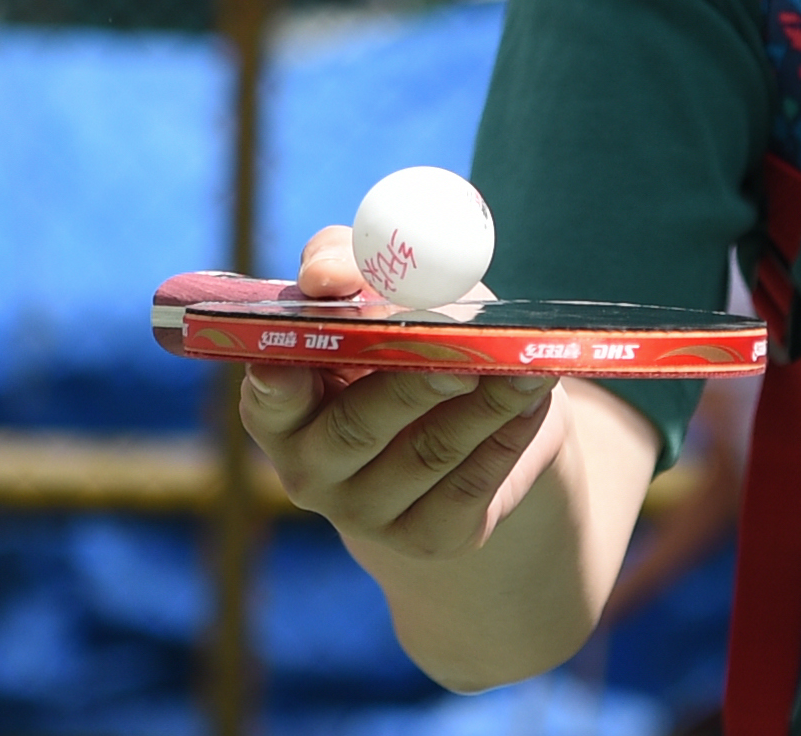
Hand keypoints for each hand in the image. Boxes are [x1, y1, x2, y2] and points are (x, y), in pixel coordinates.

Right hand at [238, 225, 563, 561]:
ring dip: (484, 404)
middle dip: (410, 387)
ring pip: (427, 454)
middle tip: (463, 356)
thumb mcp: (384, 290)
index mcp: (283, 407)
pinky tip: (533, 400)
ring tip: (527, 365)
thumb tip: (325, 275)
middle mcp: (311, 470)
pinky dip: (508, 435)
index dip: (277, 383)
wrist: (477, 423)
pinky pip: (472, 484)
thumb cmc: (414, 338)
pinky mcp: (431, 536)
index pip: (268, 401)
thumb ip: (348, 265)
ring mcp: (368, 513)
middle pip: (355, 430)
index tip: (292, 360)